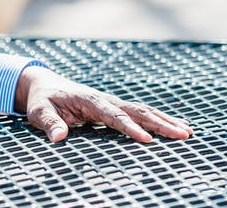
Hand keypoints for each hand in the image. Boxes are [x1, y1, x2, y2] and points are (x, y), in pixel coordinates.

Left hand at [14, 66, 192, 142]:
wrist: (44, 85)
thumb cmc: (42, 100)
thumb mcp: (39, 111)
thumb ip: (49, 123)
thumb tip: (58, 138)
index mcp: (89, 100)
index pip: (113, 116)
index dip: (130, 128)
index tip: (147, 140)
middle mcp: (105, 100)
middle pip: (137, 112)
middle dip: (160, 124)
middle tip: (182, 134)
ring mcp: (112, 103)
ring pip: (143, 111)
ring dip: (165, 121)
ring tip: (187, 132)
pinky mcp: (115, 108)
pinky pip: (140, 114)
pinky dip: (158, 120)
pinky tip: (175, 127)